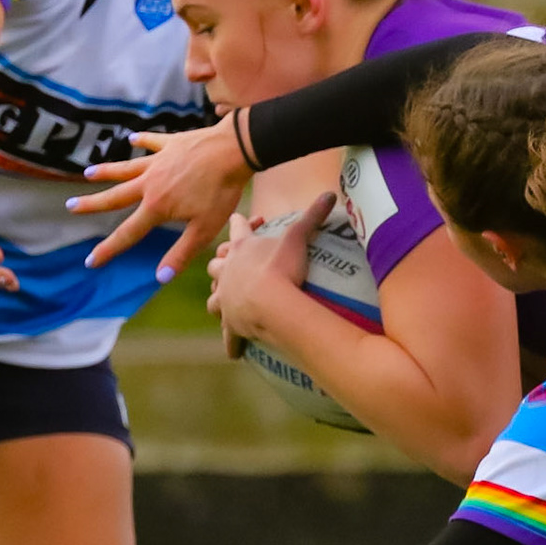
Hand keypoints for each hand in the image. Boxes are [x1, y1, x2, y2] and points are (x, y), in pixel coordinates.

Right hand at [70, 117, 253, 282]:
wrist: (233, 151)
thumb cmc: (221, 191)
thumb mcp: (204, 229)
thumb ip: (181, 254)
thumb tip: (159, 278)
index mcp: (156, 206)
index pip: (127, 233)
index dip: (108, 249)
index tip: (90, 261)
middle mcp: (150, 183)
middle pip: (115, 196)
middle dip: (92, 204)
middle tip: (70, 206)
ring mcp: (158, 161)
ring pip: (126, 168)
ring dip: (106, 171)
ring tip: (87, 173)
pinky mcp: (171, 144)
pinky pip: (151, 143)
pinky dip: (141, 141)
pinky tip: (132, 139)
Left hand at [208, 192, 333, 358]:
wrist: (270, 301)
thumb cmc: (281, 266)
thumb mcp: (298, 237)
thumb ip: (313, 216)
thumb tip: (331, 193)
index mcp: (242, 248)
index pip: (236, 228)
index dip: (240, 222)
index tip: (240, 218)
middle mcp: (228, 272)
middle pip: (215, 264)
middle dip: (221, 264)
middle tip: (230, 265)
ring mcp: (226, 299)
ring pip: (214, 299)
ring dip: (219, 299)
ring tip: (225, 302)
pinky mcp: (231, 324)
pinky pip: (228, 336)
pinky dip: (231, 342)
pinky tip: (234, 351)